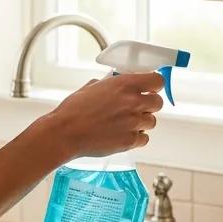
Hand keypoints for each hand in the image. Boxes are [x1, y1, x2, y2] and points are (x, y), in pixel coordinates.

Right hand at [41, 72, 164, 163]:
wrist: (64, 133)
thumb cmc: (73, 110)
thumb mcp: (93, 87)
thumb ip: (111, 84)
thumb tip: (118, 82)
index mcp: (125, 85)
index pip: (158, 81)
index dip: (154, 86)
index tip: (150, 89)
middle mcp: (133, 102)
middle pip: (158, 103)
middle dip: (149, 106)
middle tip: (136, 109)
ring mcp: (133, 122)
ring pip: (151, 122)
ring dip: (141, 123)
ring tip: (124, 124)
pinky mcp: (130, 141)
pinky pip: (144, 139)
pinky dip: (136, 138)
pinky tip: (123, 135)